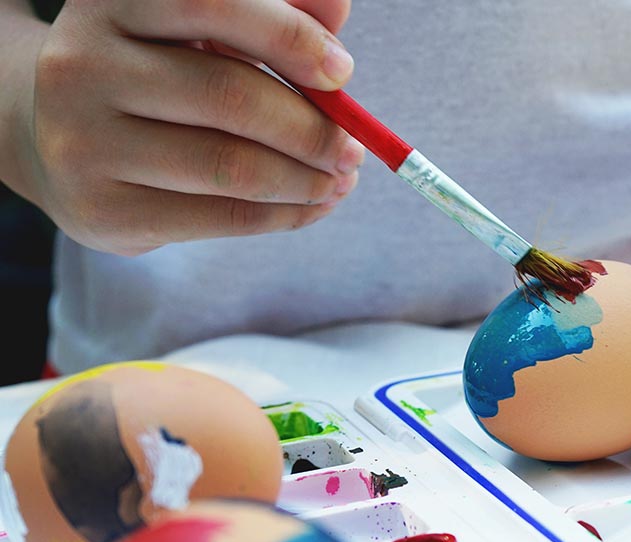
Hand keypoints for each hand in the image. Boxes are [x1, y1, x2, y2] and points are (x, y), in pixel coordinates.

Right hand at [14, 0, 363, 255]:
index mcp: (115, 1)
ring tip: (339, 180)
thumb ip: (272, 14)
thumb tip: (336, 11)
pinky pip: (220, 216)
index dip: (290, 38)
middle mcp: (85, 63)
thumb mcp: (203, 31)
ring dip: (306, 179)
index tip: (342, 72)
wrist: (60, 139)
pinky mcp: (103, 208)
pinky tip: (311, 206)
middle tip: (353, 148)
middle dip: (312, 129)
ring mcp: (84, 139)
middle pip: (229, 96)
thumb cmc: (160, 74)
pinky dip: (284, 215)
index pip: (214, 4)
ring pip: (230, 165)